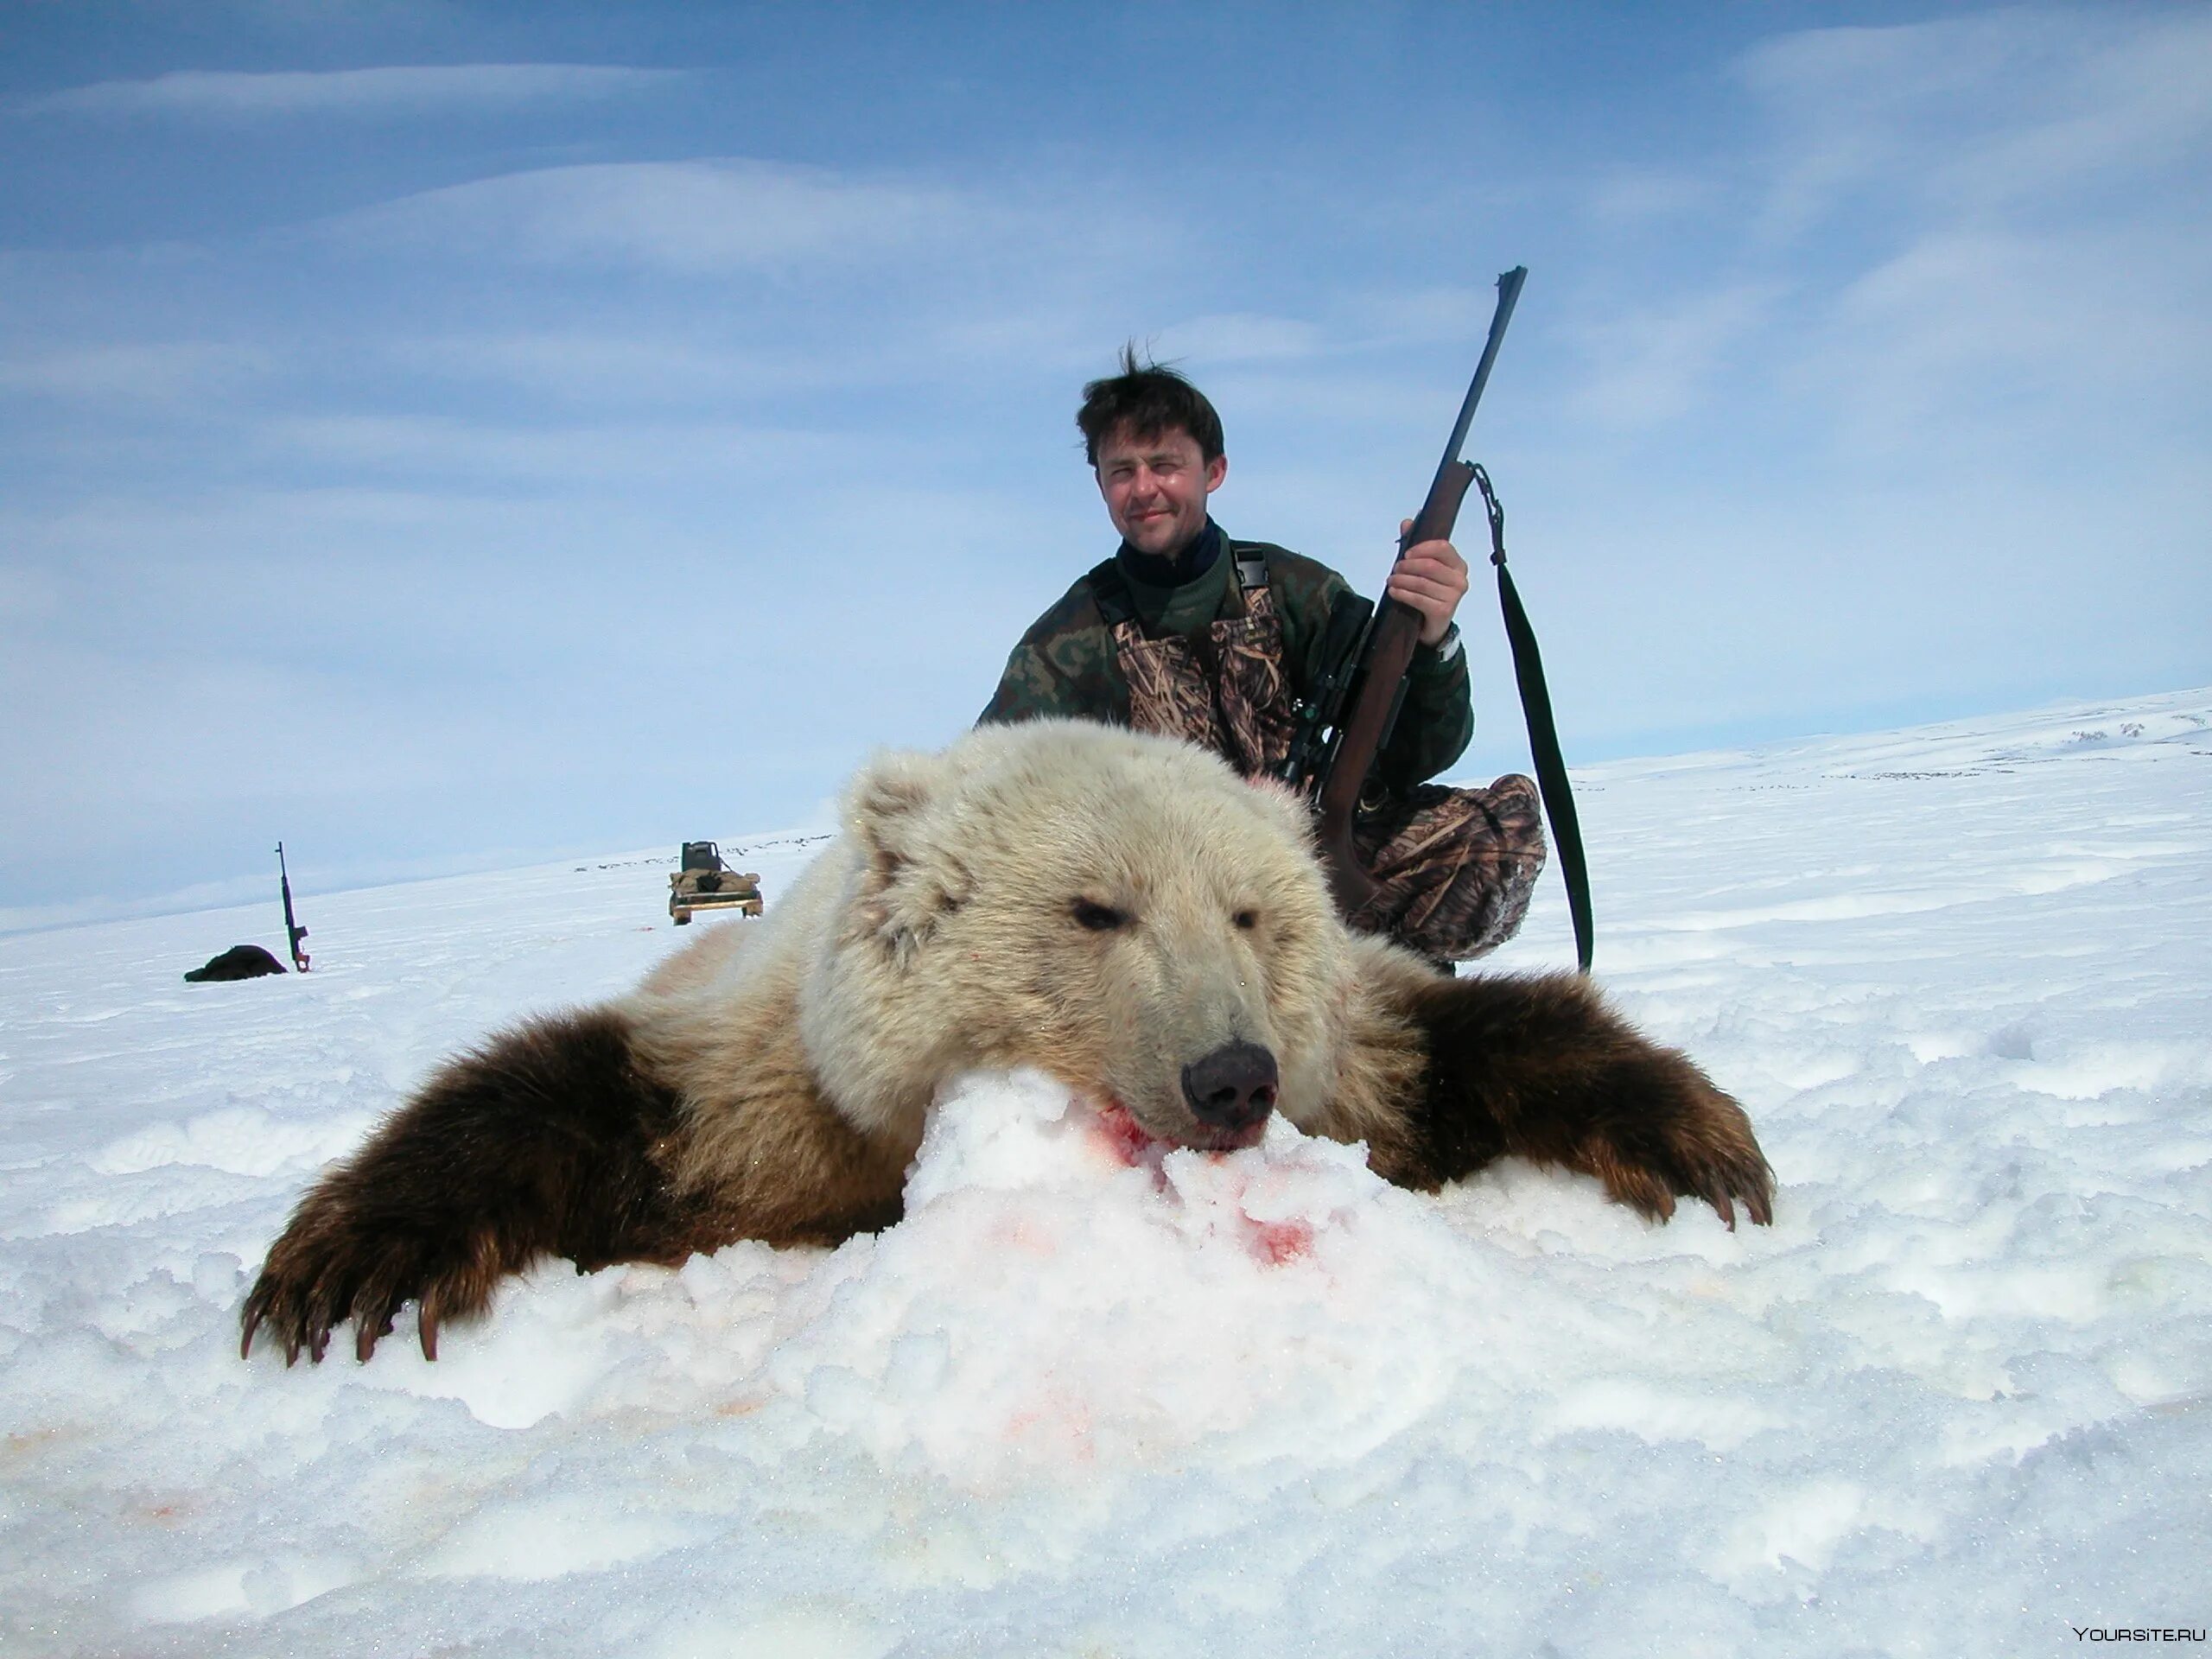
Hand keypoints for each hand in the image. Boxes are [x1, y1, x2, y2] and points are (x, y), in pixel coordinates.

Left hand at [1387, 520, 1468, 647]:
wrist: (1433, 625)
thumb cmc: (1428, 593)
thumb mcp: (1420, 567)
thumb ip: (1414, 544)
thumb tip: (1407, 522)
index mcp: (1458, 564)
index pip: (1442, 548)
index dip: (1422, 548)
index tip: (1406, 553)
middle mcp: (1460, 579)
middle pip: (1430, 565)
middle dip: (1408, 566)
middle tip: (1395, 569)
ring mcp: (1453, 596)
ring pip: (1422, 582)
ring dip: (1402, 580)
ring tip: (1391, 580)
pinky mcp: (1443, 611)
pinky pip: (1419, 598)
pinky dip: (1403, 594)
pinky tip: (1394, 591)